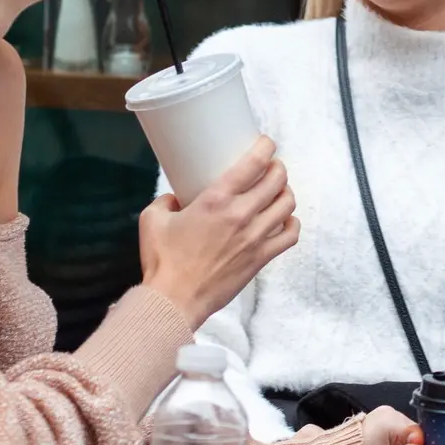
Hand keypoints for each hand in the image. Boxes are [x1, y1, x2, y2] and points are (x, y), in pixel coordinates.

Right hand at [140, 137, 298, 326]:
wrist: (175, 300)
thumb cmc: (162, 261)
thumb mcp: (152, 219)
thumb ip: (166, 201)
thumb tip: (176, 197)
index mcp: (216, 200)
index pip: (254, 163)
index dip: (266, 147)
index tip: (266, 143)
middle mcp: (241, 215)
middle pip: (277, 180)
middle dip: (278, 167)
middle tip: (271, 167)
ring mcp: (255, 238)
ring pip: (287, 205)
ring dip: (286, 192)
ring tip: (278, 191)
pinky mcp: (261, 258)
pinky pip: (290, 235)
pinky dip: (291, 224)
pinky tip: (284, 220)